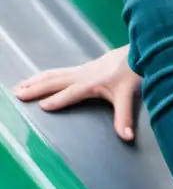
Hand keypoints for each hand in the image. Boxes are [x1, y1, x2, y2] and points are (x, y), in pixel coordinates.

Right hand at [12, 45, 139, 142]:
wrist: (137, 52)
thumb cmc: (131, 73)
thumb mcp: (128, 97)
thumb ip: (124, 117)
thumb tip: (126, 137)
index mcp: (89, 83)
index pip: (69, 93)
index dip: (57, 99)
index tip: (41, 106)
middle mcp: (81, 75)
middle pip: (54, 81)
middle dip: (35, 88)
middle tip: (18, 94)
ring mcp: (80, 70)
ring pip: (53, 74)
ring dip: (35, 80)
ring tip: (19, 86)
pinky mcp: (82, 68)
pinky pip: (58, 72)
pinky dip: (44, 76)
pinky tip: (38, 79)